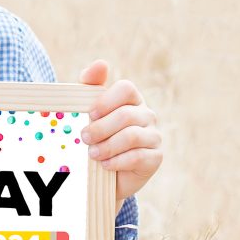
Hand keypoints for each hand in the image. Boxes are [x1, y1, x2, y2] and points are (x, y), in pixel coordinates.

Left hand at [79, 60, 161, 205]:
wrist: (106, 176)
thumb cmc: (97, 139)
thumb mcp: (89, 113)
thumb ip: (90, 86)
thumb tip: (100, 63)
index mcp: (131, 100)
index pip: (126, 89)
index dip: (106, 101)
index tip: (90, 114)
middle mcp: (147, 115)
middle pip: (125, 115)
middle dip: (100, 128)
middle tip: (84, 138)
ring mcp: (154, 136)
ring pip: (131, 136)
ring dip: (107, 146)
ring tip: (92, 154)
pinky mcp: (155, 158)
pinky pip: (137, 157)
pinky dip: (117, 161)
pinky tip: (105, 165)